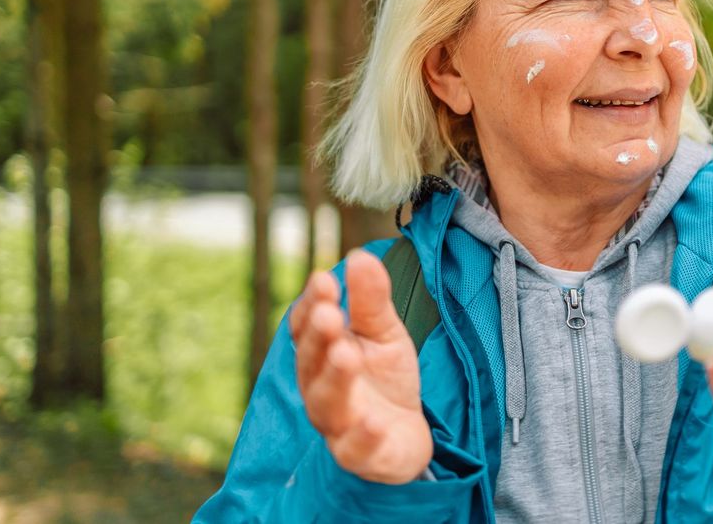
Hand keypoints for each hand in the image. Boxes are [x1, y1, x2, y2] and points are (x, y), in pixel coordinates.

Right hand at [290, 250, 431, 483]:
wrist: (406, 435)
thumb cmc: (385, 379)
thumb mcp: (384, 334)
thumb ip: (371, 301)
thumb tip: (360, 255)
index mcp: (321, 353)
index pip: (306, 327)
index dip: (311, 305)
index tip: (324, 279)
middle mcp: (320, 387)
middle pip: (311, 363)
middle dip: (318, 338)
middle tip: (329, 314)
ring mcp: (338, 423)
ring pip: (327, 403)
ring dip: (335, 379)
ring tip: (347, 355)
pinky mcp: (360, 455)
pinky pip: (355, 449)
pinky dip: (364, 436)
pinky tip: (374, 421)